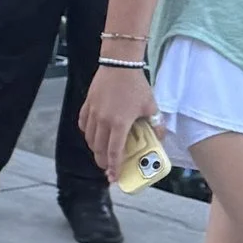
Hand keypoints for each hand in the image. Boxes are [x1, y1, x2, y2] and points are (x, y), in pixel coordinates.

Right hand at [77, 60, 151, 182]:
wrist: (119, 65)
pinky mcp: (87, 106)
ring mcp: (93, 114)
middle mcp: (103, 121)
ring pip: (90, 139)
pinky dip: (88, 134)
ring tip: (102, 152)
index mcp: (120, 124)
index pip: (115, 152)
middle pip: (99, 149)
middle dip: (103, 162)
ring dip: (96, 149)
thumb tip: (159, 137)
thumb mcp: (151, 105)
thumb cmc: (136, 85)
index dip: (114, 167)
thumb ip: (155, 123)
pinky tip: (94, 134)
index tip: (113, 177)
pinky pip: (84, 125)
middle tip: (109, 167)